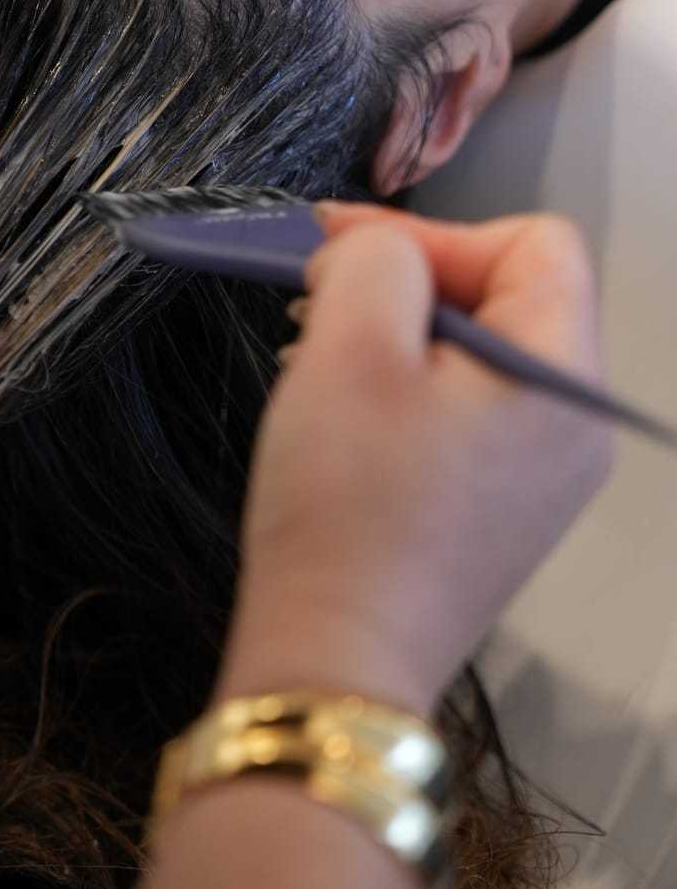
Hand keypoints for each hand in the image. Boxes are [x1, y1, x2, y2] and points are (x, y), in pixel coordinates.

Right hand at [218, 205, 613, 717]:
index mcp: (563, 378)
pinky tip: (342, 416)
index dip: (432, 231)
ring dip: (391, 335)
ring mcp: (541, 475)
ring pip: (473, 350)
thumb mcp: (350, 343)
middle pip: (505, 292)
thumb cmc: (347, 505)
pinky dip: (399, 390)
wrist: (334, 658)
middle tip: (316, 299)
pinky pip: (460, 409)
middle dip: (404, 281)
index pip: (531, 240)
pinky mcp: (497, 508)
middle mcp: (572, 426)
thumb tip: (374, 251)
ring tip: (319, 361)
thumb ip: (376, 256)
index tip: (339, 250)